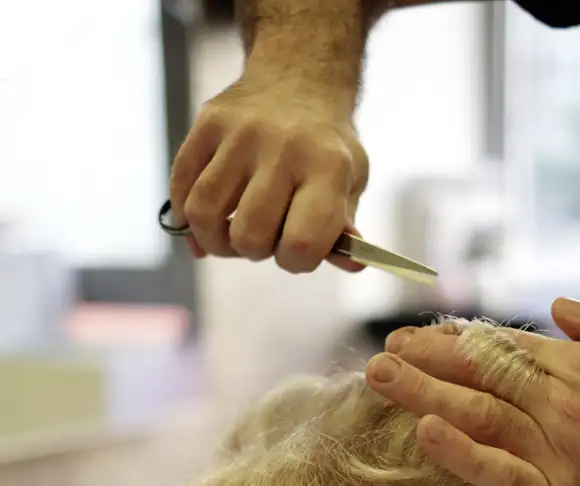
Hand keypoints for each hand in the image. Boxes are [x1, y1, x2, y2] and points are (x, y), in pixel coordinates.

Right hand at [168, 72, 368, 270]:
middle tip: (263, 236)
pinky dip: (185, 216)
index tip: (295, 250)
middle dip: (253, 251)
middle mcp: (283, 147)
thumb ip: (344, 229)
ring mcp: (240, 133)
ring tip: (229, 235)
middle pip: (248, 235)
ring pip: (204, 213)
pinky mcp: (208, 122)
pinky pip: (180, 185)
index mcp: (327, 167)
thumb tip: (353, 265)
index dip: (295, 261)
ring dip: (214, 240)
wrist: (299, 79)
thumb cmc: (326, 148)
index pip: (301, 243)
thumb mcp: (351, 183)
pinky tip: (201, 224)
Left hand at [365, 298, 579, 485]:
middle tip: (380, 354)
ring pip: (481, 415)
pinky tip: (429, 435)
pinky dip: (464, 455)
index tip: (413, 338)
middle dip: (426, 361)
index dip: (453, 341)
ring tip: (381, 379)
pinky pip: (503, 474)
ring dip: (426, 394)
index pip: (503, 346)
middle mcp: (564, 402)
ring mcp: (559, 451)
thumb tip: (558, 306)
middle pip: (481, 374)